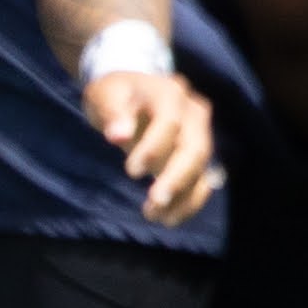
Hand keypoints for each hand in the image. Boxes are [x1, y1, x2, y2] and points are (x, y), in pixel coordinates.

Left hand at [87, 66, 218, 225]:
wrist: (131, 90)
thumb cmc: (115, 92)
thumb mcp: (105, 93)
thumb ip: (112, 111)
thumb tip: (118, 136)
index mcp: (170, 93)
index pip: (169, 123)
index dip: (153, 148)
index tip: (131, 172)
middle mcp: (193, 112)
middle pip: (195, 148)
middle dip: (177, 178)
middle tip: (155, 202)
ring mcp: (200, 132)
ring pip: (202, 167)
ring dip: (183, 195)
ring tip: (158, 217)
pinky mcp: (198, 153)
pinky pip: (203, 179)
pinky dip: (190, 201)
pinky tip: (170, 218)